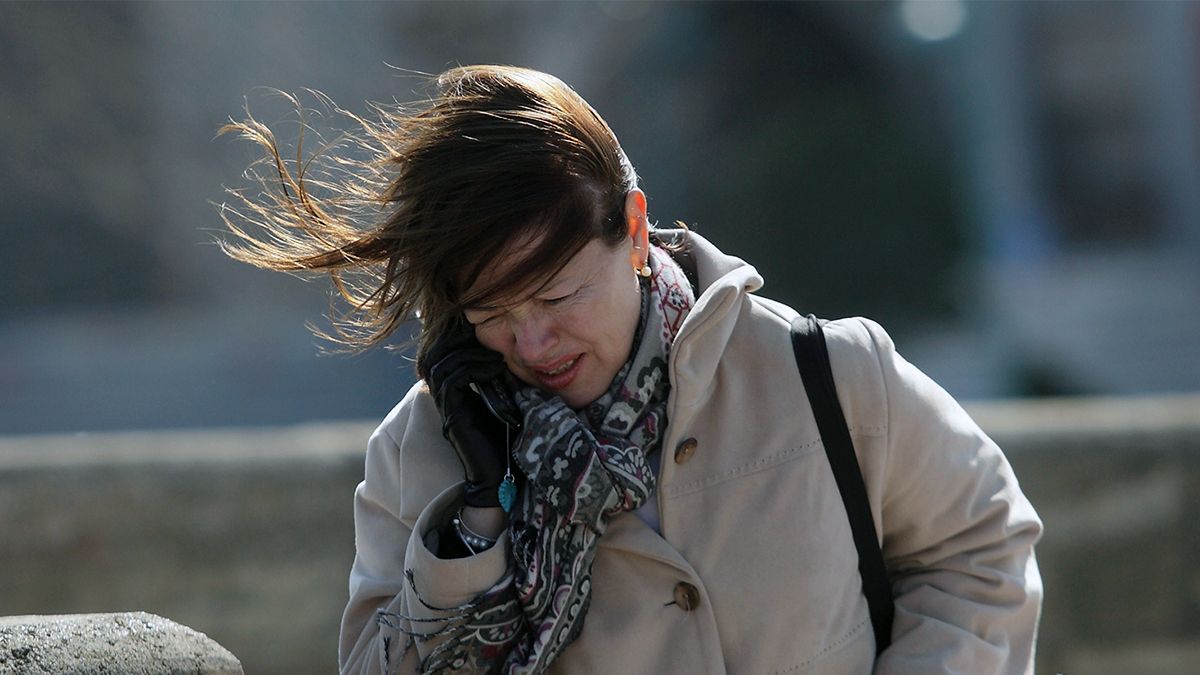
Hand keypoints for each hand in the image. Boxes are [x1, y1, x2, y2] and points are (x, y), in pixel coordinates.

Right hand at [420, 320, 514, 507]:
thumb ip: (500, 377)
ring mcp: (445, 405)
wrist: (500, 478)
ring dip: (471, 353)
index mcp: (453, 389)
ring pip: (442, 363)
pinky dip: (475, 368)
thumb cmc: (507, 439)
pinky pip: (453, 379)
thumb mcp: (506, 398)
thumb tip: (513, 349)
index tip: (487, 329)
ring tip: (497, 355)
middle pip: (436, 352)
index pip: (445, 351)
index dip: (460, 336)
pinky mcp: (452, 415)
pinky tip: (496, 369)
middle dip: (460, 339)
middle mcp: (443, 395)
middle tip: (488, 334)